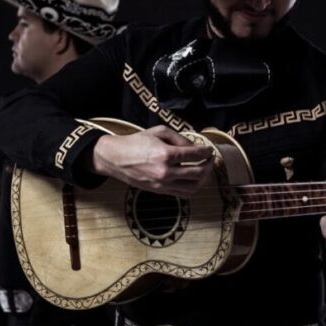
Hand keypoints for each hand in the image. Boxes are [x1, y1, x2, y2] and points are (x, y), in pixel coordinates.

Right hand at [91, 125, 213, 196]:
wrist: (116, 158)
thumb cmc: (136, 142)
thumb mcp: (158, 131)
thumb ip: (179, 138)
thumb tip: (195, 147)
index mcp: (165, 154)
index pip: (195, 154)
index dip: (206, 151)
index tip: (209, 149)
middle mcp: (165, 172)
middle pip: (198, 172)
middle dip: (209, 165)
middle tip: (210, 159)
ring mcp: (163, 184)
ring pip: (194, 187)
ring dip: (204, 179)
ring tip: (205, 170)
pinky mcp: (160, 191)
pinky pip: (183, 193)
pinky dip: (193, 187)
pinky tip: (194, 179)